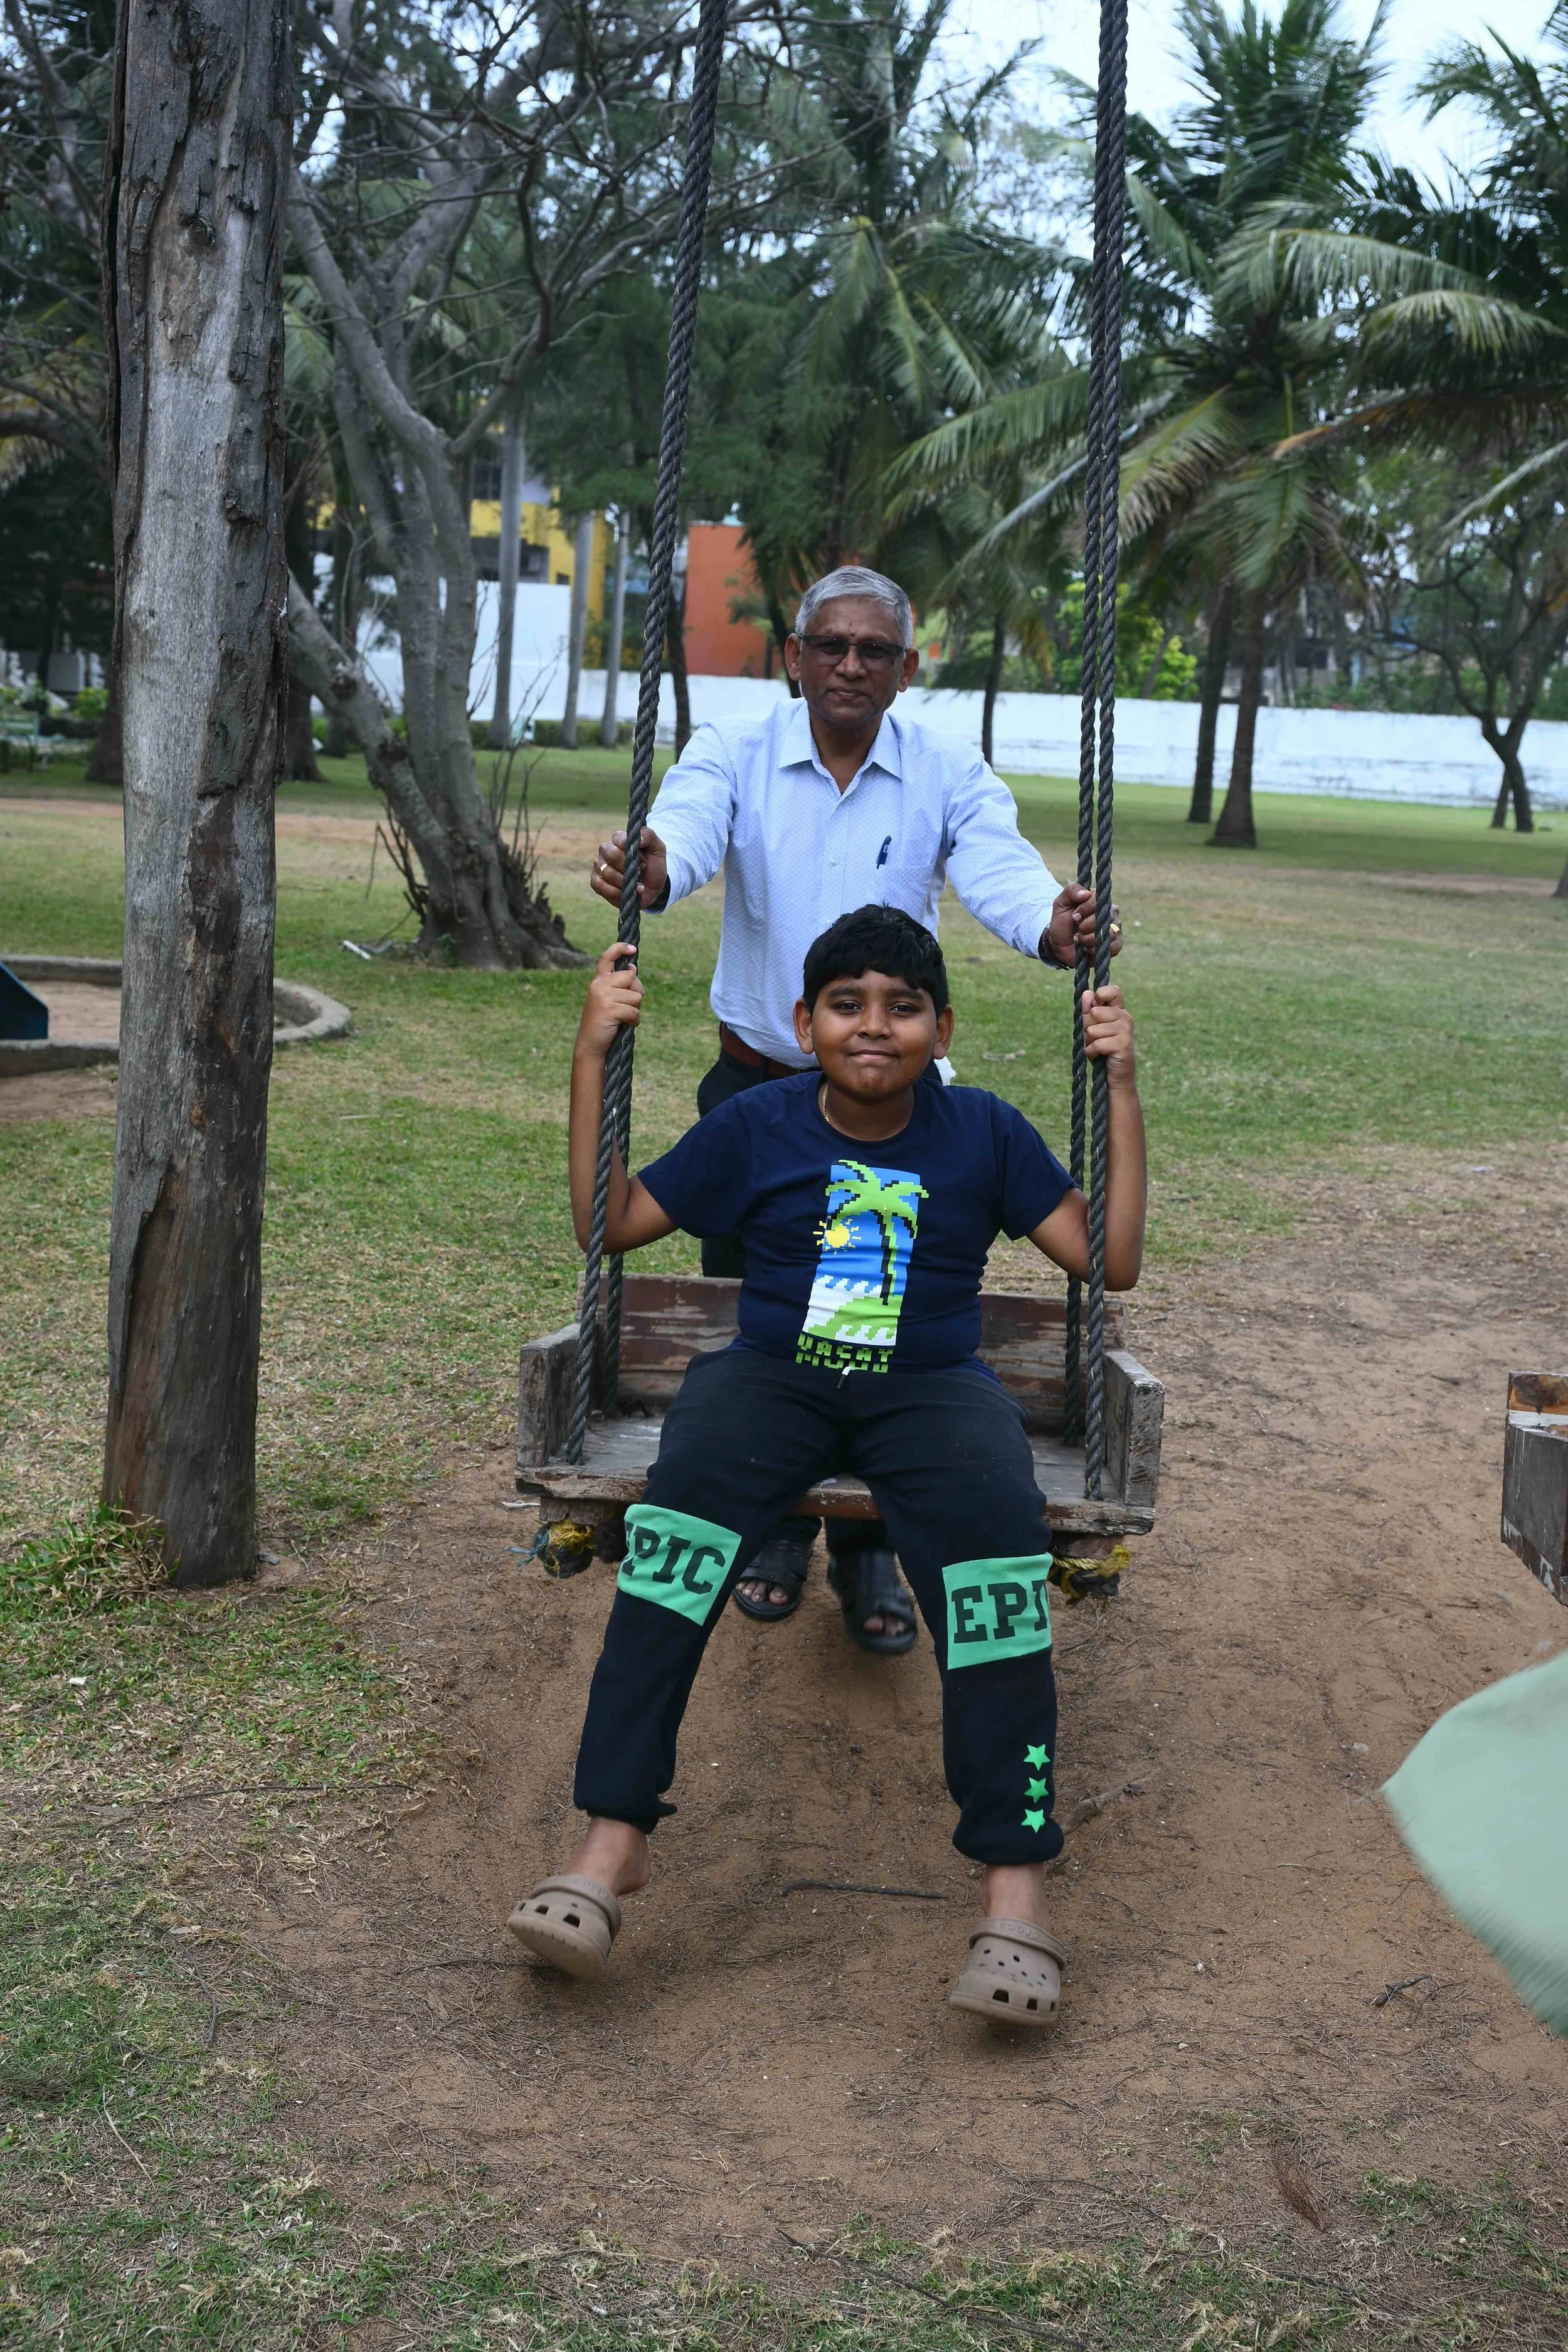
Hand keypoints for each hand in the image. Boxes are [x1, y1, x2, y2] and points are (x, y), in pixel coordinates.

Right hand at [576, 943, 642, 1061]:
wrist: (590, 1044)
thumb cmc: (603, 1022)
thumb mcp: (608, 999)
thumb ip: (618, 985)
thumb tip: (634, 968)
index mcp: (598, 981)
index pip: (607, 957)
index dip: (620, 949)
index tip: (632, 949)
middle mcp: (599, 985)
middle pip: (631, 977)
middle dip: (637, 991)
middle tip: (628, 1005)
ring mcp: (603, 996)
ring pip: (636, 996)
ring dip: (635, 1009)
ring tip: (623, 1017)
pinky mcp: (609, 1009)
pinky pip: (634, 1011)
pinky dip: (634, 1020)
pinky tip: (625, 1024)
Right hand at [591, 825, 667, 910]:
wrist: (650, 888)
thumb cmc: (653, 866)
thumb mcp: (658, 849)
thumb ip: (649, 836)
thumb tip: (639, 837)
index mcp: (618, 838)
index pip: (620, 840)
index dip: (634, 854)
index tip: (644, 862)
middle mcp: (605, 849)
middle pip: (612, 855)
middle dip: (629, 868)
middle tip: (639, 873)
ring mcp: (599, 866)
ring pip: (607, 872)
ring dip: (625, 882)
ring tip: (635, 884)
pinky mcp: (596, 881)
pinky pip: (599, 885)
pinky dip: (615, 892)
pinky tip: (626, 892)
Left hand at [1042, 883, 1121, 967]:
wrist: (1060, 946)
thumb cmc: (1063, 922)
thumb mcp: (1060, 904)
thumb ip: (1071, 891)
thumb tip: (1086, 893)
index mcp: (1099, 899)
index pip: (1098, 899)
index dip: (1084, 909)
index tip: (1074, 916)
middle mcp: (1111, 911)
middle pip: (1103, 917)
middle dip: (1084, 926)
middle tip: (1077, 929)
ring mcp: (1116, 927)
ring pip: (1107, 933)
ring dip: (1087, 939)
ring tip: (1080, 939)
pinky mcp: (1117, 944)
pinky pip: (1111, 947)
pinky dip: (1094, 950)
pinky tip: (1087, 948)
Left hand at [1082, 983, 1134, 1085]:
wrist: (1116, 1076)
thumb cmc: (1103, 1052)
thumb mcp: (1093, 1030)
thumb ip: (1089, 1012)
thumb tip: (1086, 993)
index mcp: (1118, 1011)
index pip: (1112, 991)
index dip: (1100, 995)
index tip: (1096, 1006)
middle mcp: (1125, 1017)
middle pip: (1094, 1012)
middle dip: (1088, 1028)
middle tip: (1096, 1039)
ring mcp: (1125, 1030)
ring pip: (1092, 1029)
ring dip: (1089, 1042)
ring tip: (1099, 1049)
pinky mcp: (1123, 1044)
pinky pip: (1096, 1044)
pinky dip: (1092, 1053)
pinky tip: (1100, 1056)